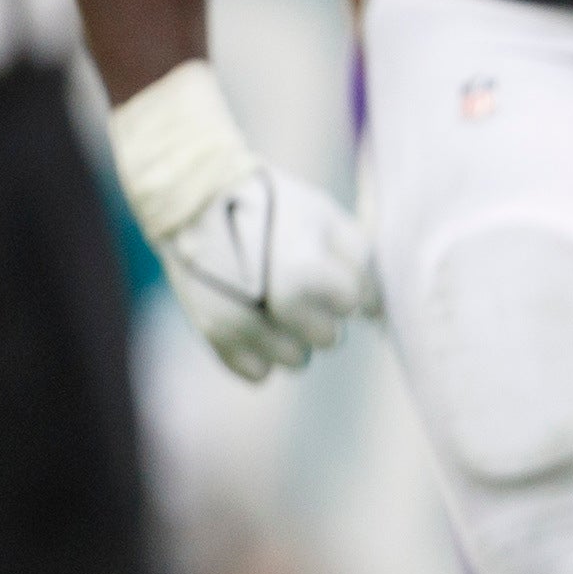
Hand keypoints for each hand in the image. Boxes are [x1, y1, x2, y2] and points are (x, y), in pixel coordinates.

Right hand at [162, 165, 376, 379]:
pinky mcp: (215, 338)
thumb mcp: (326, 215)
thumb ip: (360, 260)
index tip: (330, 271)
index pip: (354, 304)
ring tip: (273, 304)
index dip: (347, 287)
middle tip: (300, 287)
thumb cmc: (271, 204)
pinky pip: (257, 373)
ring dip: (293, 339)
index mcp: (306, 272)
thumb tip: (377, 309)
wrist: (195, 200)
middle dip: (323, 316)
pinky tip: (255, 322)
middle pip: (328, 338)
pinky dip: (261, 354)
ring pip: (295, 361)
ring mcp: (241, 326)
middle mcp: (274, 307)